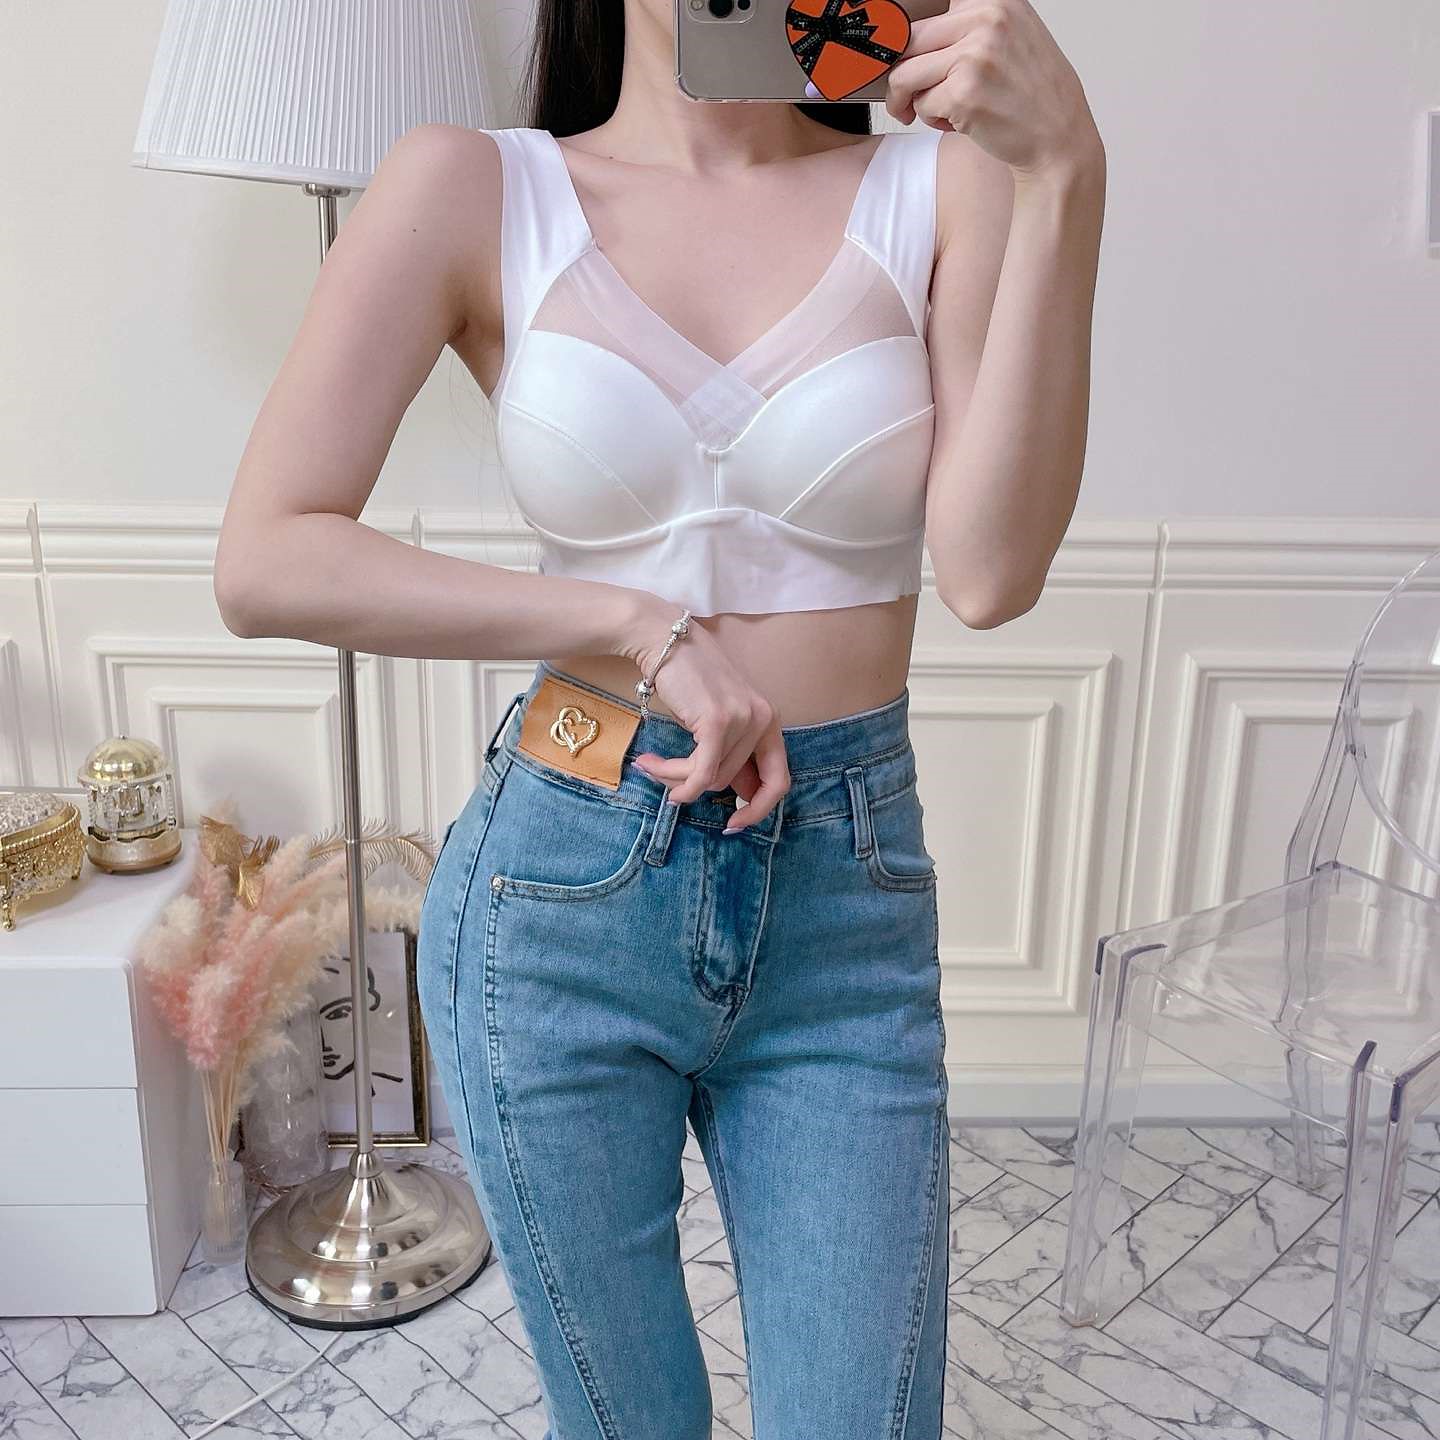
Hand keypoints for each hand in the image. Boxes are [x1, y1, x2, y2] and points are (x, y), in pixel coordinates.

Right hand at [621, 600, 790, 833]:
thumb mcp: (720, 715)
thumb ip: (732, 751)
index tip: (733, 825)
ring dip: (675, 777)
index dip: (759, 809)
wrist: (665, 638)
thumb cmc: (687, 677)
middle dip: (694, 785)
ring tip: (651, 764)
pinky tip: (652, 769)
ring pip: (712, 778)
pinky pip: (700, 771)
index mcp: (770, 720)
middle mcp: (764, 720)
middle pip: (732, 782)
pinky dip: (677, 780)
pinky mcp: (719, 721)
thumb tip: (737, 798)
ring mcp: (744, 720)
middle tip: (663, 776)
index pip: (779, 780)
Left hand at [885, 0, 1102, 182]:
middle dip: (901, 75)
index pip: (929, 13)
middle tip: (907, 97)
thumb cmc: (1032, 95)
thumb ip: (970, 27)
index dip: (913, 43)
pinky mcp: (964, 92)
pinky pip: (921, 106)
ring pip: (906, 75)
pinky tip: (956, 123)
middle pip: (909, 41)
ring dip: (912, 100)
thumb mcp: (1011, 37)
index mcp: (994, 1)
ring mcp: (974, 55)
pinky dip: (932, 121)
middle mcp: (986, 18)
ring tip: (936, 111)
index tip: (910, 61)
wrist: (1058, 138)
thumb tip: (912, 36)